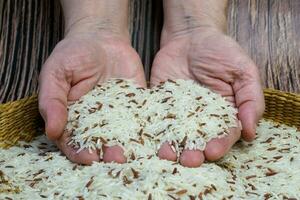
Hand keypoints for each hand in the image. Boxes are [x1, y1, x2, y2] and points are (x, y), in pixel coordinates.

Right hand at [39, 1, 145, 164]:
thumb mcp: (56, 73)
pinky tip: (153, 137)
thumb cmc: (74, 55)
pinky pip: (143, 119)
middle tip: (116, 158)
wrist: (102, 39)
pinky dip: (147, 129)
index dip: (79, 151)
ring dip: (128, 146)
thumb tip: (52, 131)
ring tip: (132, 152)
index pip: (74, 141)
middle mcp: (96, 122)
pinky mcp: (137, 106)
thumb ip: (52, 100)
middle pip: (101, 143)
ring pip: (123, 136)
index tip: (87, 157)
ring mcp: (119, 115)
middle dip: (107, 154)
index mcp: (73, 118)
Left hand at [151, 27, 263, 166]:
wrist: (190, 36)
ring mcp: (178, 113)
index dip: (220, 145)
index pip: (224, 135)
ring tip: (166, 155)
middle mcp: (200, 118)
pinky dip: (152, 130)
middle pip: (198, 140)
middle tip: (188, 160)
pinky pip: (155, 120)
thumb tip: (251, 132)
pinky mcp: (159, 105)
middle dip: (194, 152)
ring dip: (171, 147)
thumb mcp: (243, 71)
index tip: (213, 151)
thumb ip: (250, 99)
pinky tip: (148, 139)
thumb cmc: (220, 51)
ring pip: (175, 135)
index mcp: (223, 113)